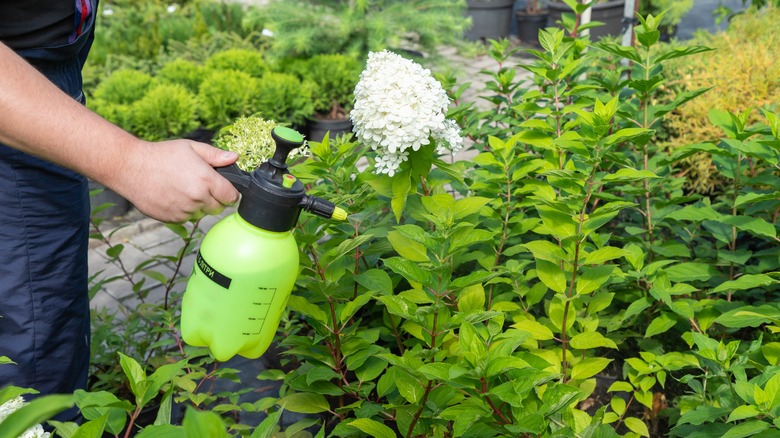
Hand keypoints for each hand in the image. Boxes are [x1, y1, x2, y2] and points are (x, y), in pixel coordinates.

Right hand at [113, 139, 239, 222]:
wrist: (130, 168)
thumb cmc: (161, 155)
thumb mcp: (191, 148)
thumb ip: (215, 155)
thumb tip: (234, 158)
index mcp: (206, 180)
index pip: (231, 197)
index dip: (230, 193)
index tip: (224, 188)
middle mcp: (197, 198)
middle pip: (218, 208)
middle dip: (215, 199)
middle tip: (202, 186)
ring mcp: (184, 210)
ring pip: (202, 214)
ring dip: (199, 206)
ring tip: (184, 189)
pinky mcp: (172, 218)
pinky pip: (186, 218)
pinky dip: (184, 211)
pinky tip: (173, 196)